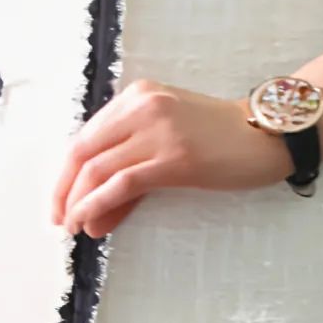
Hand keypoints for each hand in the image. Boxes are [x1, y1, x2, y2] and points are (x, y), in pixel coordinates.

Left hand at [49, 78, 291, 239]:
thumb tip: (92, 211)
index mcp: (137, 96)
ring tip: (73, 227)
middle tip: (58, 219)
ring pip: (98, 167)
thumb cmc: (217, 139)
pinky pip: (123, 183)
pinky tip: (90, 221)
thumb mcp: (167, 138)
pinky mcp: (174, 158)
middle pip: (84, 149)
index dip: (66, 170)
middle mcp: (141, 106)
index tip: (60, 198)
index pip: (86, 134)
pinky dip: (98, 204)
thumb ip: (130, 165)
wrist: (264, 135)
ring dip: (77, 201)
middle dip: (64, 187)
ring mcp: (158, 130)